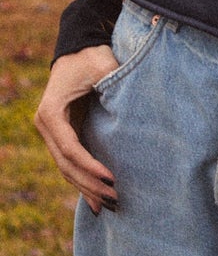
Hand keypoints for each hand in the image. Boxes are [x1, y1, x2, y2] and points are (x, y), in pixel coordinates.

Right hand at [35, 48, 118, 214]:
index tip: (111, 178)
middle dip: (90, 184)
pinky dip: (82, 182)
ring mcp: (52, 133)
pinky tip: (96, 204)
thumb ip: (113, 80)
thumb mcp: (103, 65)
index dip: (89, 165)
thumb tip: (133, 99)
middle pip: (66, 165)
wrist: (79, 49)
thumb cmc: (92, 57)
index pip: (69, 148)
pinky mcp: (63, 136)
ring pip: (66, 169)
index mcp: (51, 112)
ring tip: (109, 206)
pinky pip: (71, 165)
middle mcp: (46, 126)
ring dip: (86, 188)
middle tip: (115, 199)